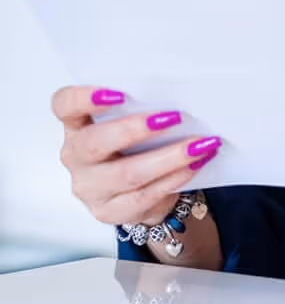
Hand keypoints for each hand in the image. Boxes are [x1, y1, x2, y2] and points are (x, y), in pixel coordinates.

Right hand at [52, 85, 220, 226]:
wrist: (142, 190)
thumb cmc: (138, 144)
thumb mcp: (134, 121)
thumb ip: (142, 106)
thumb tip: (180, 92)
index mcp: (78, 124)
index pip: (65, 106)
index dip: (84, 98)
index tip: (118, 93)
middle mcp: (76, 156)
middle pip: (95, 142)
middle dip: (136, 129)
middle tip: (172, 117)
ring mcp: (90, 187)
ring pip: (127, 173)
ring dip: (169, 156)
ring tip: (199, 144)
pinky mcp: (110, 211)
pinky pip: (144, 196)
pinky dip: (175, 178)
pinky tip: (195, 165)